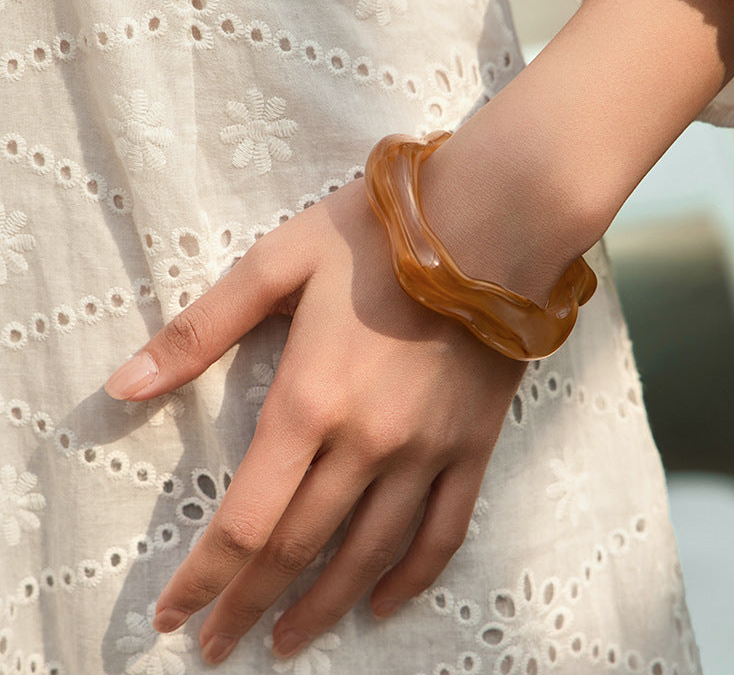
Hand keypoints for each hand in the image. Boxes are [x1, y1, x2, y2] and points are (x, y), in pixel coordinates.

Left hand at [105, 176, 525, 664]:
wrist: (488, 223)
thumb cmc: (376, 237)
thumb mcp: (276, 264)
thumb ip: (199, 331)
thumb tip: (122, 388)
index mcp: (310, 401)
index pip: (245, 520)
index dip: (204, 578)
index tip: (175, 619)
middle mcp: (367, 443)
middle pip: (298, 548)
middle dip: (250, 603)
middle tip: (221, 645)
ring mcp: (426, 451)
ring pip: (369, 554)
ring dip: (323, 607)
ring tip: (288, 642)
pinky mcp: (472, 445)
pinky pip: (444, 530)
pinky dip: (412, 577)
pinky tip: (384, 603)